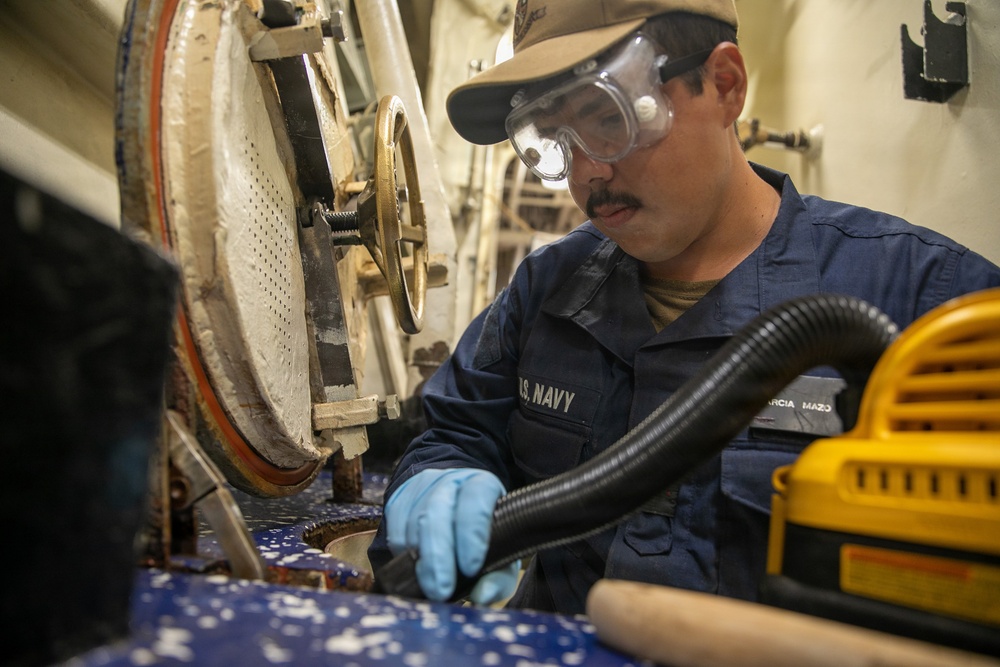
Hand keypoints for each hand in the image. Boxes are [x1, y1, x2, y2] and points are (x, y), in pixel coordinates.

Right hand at [385, 468, 518, 603]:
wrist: (454, 504)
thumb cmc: (482, 533)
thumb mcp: (502, 551)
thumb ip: (499, 575)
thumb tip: (483, 595)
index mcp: (482, 485)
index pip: (475, 502)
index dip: (471, 534)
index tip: (471, 568)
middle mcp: (450, 481)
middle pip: (436, 511)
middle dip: (438, 555)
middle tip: (441, 591)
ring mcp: (420, 489)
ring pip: (413, 522)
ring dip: (420, 559)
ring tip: (430, 587)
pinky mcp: (398, 502)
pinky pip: (395, 530)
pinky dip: (404, 555)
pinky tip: (417, 569)